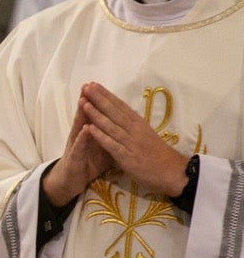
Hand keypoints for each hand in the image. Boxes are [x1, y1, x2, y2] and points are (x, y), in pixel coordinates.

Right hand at [41, 91, 112, 205]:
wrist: (71, 181)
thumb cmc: (87, 163)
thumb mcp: (102, 147)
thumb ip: (109, 135)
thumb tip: (122, 125)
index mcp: (91, 132)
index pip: (96, 113)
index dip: (99, 100)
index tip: (101, 85)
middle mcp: (81, 135)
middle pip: (86, 116)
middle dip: (89, 100)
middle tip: (89, 85)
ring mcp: (76, 145)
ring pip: (79, 127)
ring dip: (81, 115)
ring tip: (84, 101)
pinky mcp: (74, 158)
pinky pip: (79, 147)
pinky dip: (83, 138)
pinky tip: (85, 129)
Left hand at [79, 82, 189, 196]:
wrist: (174, 173)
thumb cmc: (159, 156)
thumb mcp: (146, 136)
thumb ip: (134, 127)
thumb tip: (121, 116)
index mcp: (139, 124)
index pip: (120, 106)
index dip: (107, 95)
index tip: (94, 85)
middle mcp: (135, 130)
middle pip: (114, 111)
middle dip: (99, 98)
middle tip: (86, 86)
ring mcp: (131, 143)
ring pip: (110, 125)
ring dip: (96, 113)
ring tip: (83, 103)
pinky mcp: (127, 157)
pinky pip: (111, 144)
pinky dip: (100, 136)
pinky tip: (89, 128)